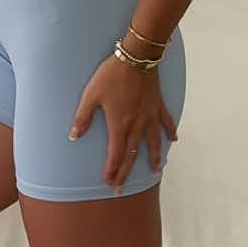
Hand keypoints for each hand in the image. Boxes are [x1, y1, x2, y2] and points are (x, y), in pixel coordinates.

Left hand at [69, 57, 178, 192]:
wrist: (136, 58)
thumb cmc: (111, 75)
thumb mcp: (91, 95)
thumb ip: (83, 117)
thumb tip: (73, 136)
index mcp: (120, 125)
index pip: (116, 154)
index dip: (112, 170)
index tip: (108, 182)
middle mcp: (137, 125)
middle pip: (132, 155)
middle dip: (126, 173)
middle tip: (121, 188)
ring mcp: (150, 116)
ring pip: (153, 143)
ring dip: (154, 158)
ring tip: (156, 171)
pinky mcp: (158, 105)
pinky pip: (166, 122)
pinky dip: (170, 131)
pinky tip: (173, 140)